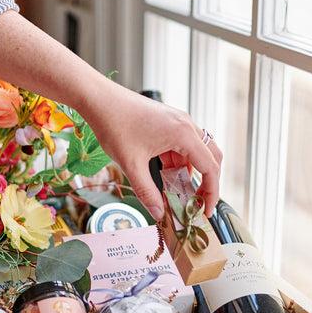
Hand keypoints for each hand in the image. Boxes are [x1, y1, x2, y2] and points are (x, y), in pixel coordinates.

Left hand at [80, 83, 222, 219]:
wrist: (99, 99)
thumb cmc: (115, 125)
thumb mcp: (131, 164)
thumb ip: (147, 192)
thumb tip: (159, 213)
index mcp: (183, 133)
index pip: (210, 167)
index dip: (212, 191)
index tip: (206, 210)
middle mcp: (186, 124)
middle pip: (210, 157)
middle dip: (206, 182)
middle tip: (197, 203)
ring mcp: (177, 121)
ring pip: (195, 152)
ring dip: (189, 173)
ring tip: (177, 193)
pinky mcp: (168, 122)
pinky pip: (181, 146)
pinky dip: (178, 163)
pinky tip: (165, 175)